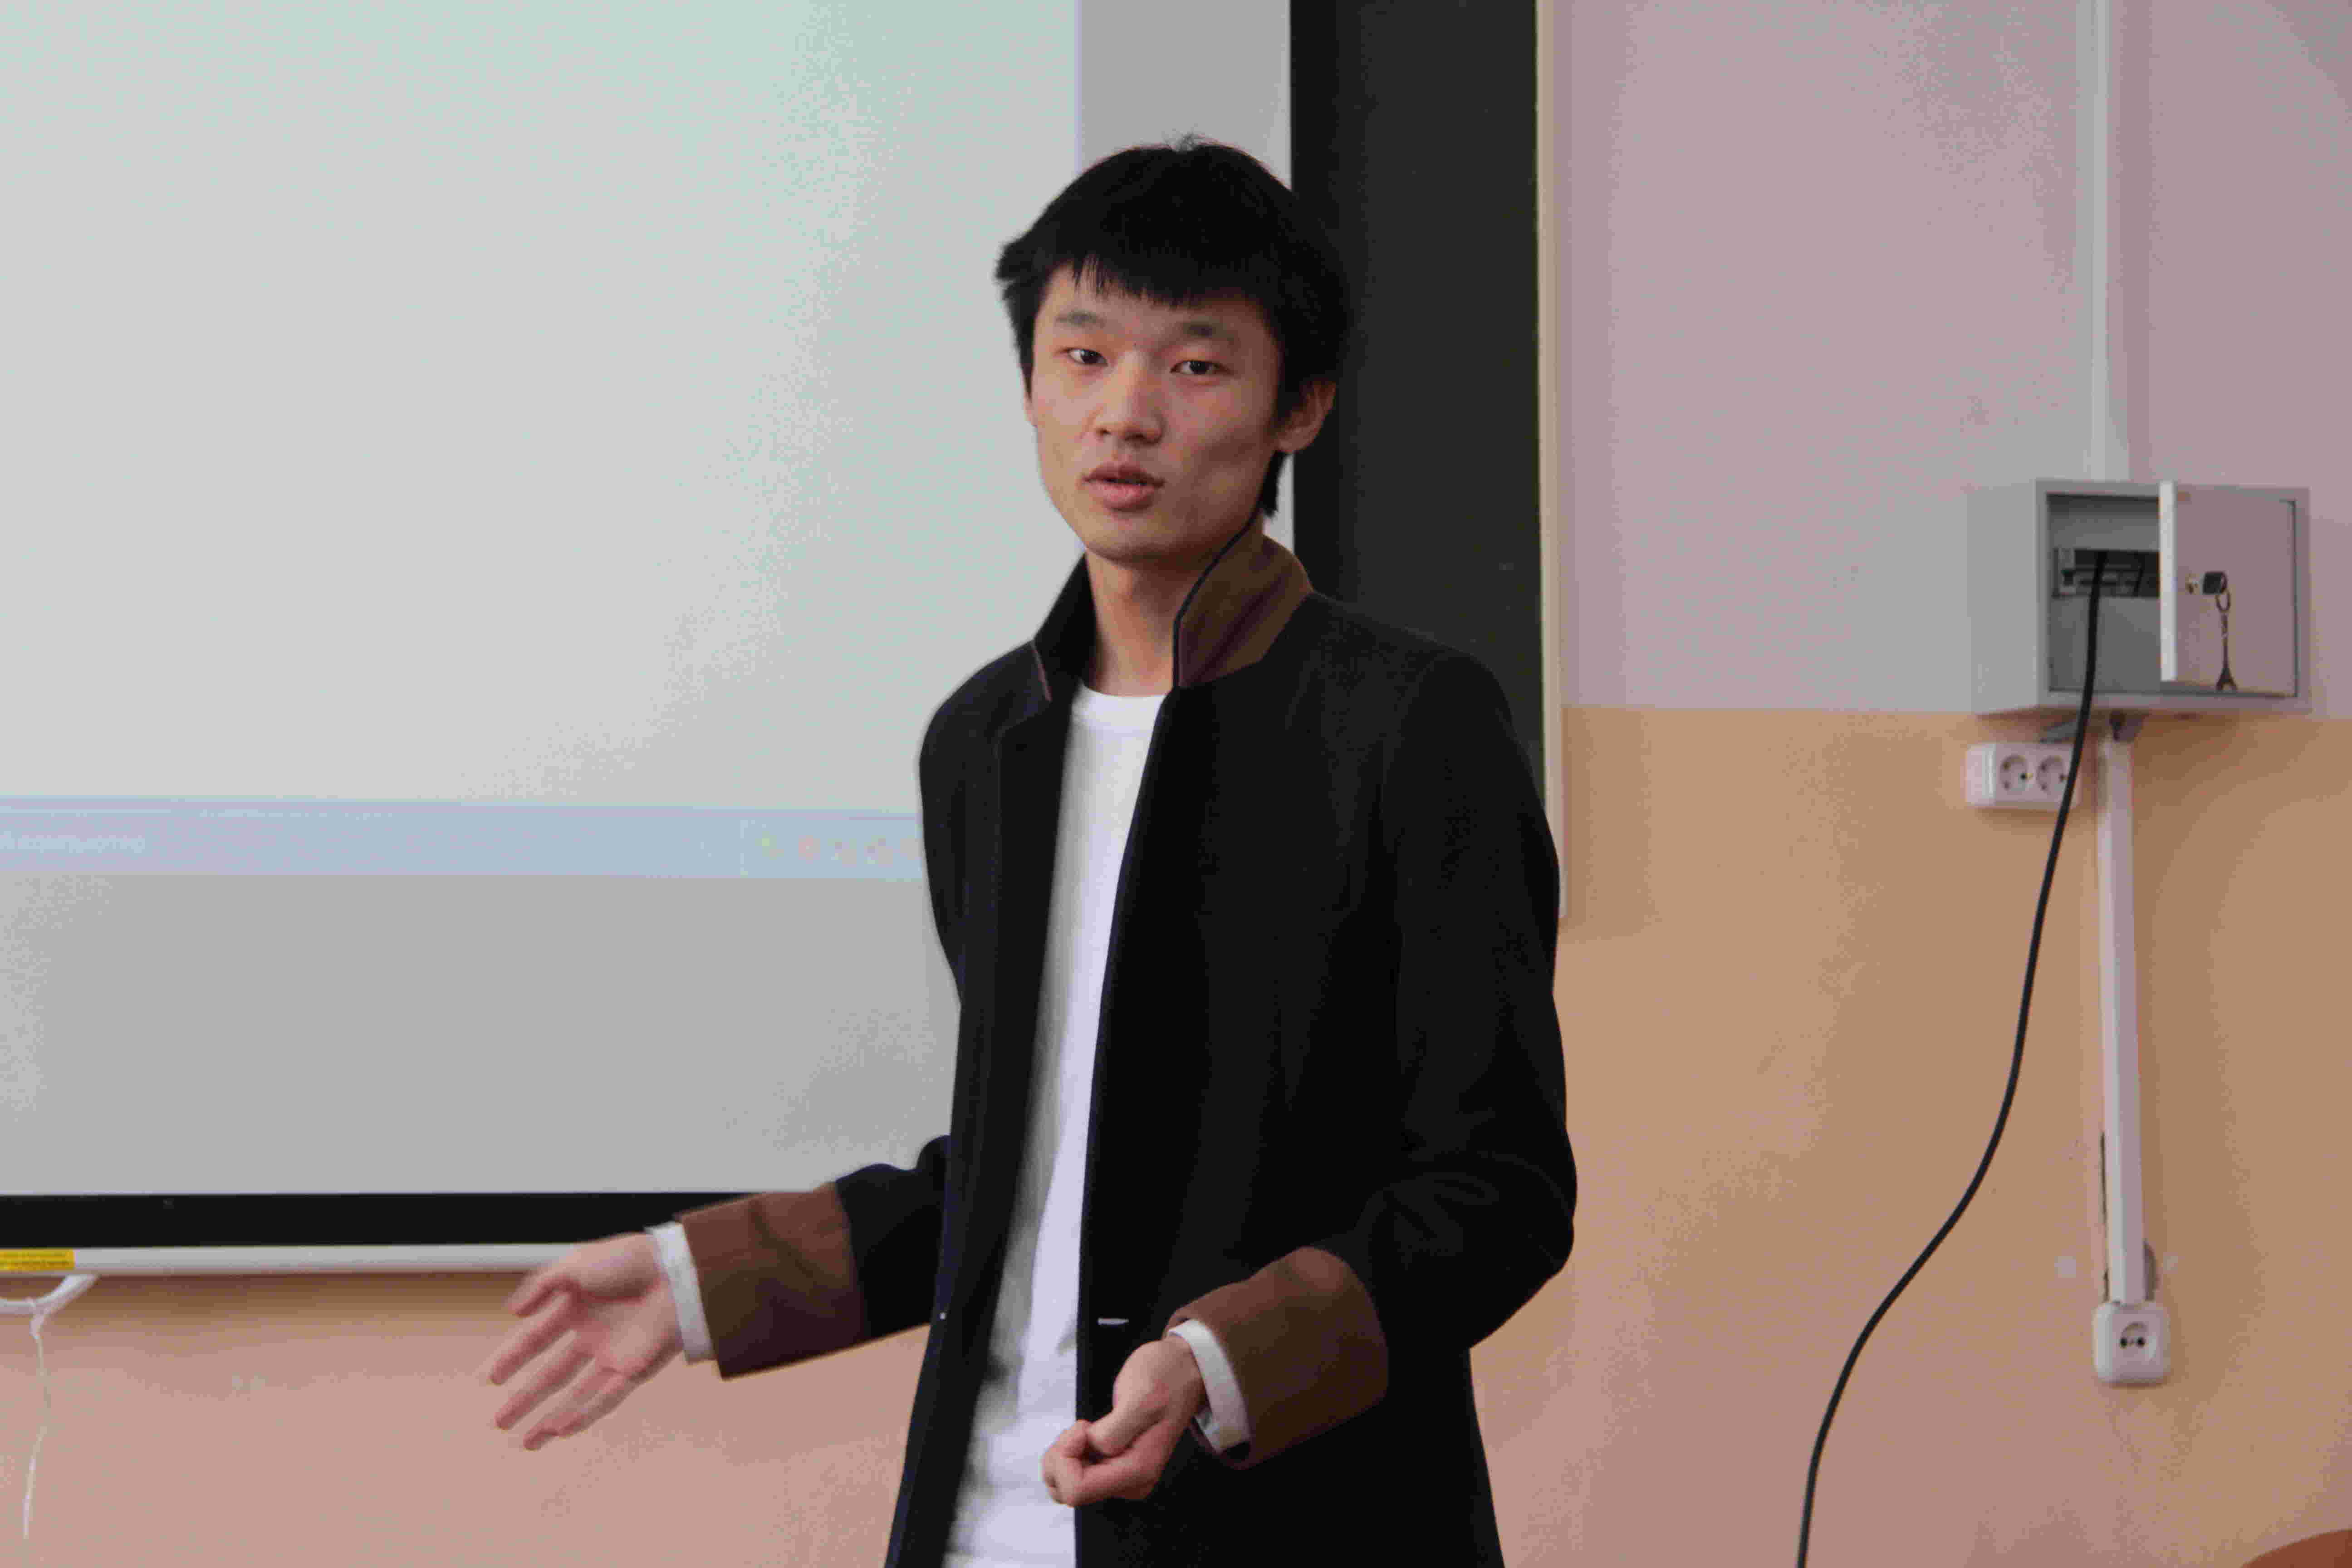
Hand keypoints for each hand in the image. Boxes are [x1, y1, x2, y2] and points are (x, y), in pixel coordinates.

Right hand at [480, 1232, 681, 1449]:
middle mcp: (591, 1336)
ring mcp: (612, 1354)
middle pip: (550, 1375)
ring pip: (575, 1395)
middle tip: (497, 1423)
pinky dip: (584, 1414)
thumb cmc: (630, 1260)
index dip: (510, 1359)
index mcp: (576, 1309)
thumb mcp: (577, 1262)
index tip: (486, 1381)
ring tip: (524, 1443)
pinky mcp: (635, 1368)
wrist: (677, 1271)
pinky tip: (561, 1430)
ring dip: (549, 1419)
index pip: (534, 1340)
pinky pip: (607, 1397)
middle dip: (524, 1400)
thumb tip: (511, 1313)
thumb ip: (542, 1285)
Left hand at [1041, 1335, 1205, 1506]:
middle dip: (1062, 1456)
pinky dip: (1069, 1452)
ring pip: (1066, 1484)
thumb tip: (1091, 1451)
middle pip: (1068, 1490)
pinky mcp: (1113, 1467)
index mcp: (1137, 1472)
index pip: (1077, 1490)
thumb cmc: (1163, 1378)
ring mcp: (1121, 1477)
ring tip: (1086, 1427)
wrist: (1180, 1371)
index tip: (1083, 1426)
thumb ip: (1113, 1432)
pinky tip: (1088, 1432)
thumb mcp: (1139, 1399)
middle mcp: (1130, 1483)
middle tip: (1082, 1425)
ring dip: (1064, 1454)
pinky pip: (1075, 1473)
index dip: (1065, 1457)